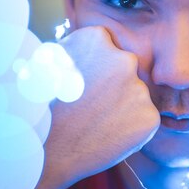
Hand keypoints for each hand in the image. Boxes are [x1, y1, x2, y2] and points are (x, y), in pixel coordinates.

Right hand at [44, 26, 159, 188]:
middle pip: (123, 68)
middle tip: (89, 105)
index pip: (106, 46)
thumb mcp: (48, 62)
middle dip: (111, 84)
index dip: (93, 66)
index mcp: (97, 39)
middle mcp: (123, 59)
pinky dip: (130, 128)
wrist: (43, 149)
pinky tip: (106, 136)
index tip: (81, 81)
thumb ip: (75, 50)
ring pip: (134, 95)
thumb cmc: (39, 105)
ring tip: (93, 124)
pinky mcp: (150, 117)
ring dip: (120, 106)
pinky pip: (143, 119)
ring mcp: (139, 89)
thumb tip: (86, 49)